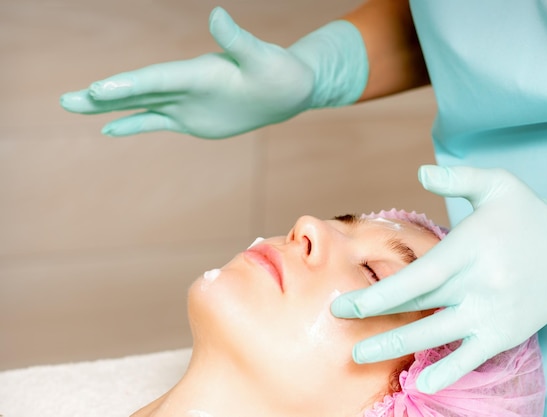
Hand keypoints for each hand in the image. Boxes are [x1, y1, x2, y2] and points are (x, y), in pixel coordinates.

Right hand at [60, 7, 314, 138]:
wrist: (285, 90)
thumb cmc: (279, 72)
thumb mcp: (262, 58)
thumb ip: (237, 40)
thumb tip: (218, 14)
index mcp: (199, 71)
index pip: (158, 78)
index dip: (130, 84)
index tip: (100, 90)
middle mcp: (185, 86)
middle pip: (138, 91)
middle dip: (103, 95)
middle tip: (66, 99)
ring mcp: (185, 103)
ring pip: (140, 105)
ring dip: (107, 107)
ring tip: (73, 105)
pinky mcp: (191, 119)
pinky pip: (156, 122)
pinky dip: (133, 124)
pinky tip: (109, 127)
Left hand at [331, 165, 546, 392]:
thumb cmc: (529, 217)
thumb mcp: (499, 185)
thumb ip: (459, 178)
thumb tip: (420, 172)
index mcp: (471, 249)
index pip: (419, 277)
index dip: (381, 294)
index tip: (346, 302)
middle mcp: (480, 284)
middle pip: (418, 304)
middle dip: (374, 314)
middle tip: (337, 318)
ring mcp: (492, 313)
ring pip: (436, 333)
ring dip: (396, 346)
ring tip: (359, 353)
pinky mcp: (505, 333)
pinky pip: (472, 357)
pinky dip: (448, 371)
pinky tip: (422, 383)